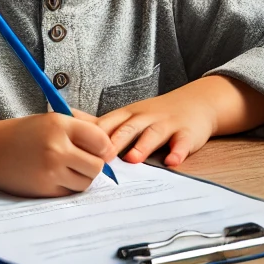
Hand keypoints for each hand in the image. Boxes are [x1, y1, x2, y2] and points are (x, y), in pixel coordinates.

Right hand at [0, 112, 114, 196]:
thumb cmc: (24, 134)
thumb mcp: (51, 119)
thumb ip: (82, 126)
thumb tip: (110, 145)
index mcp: (59, 124)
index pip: (100, 139)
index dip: (103, 147)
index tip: (100, 149)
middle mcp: (56, 147)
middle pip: (96, 166)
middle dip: (94, 165)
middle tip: (83, 159)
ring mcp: (50, 171)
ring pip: (86, 182)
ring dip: (81, 177)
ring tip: (67, 167)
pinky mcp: (45, 190)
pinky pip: (70, 192)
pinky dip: (67, 186)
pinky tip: (54, 175)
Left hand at [95, 76, 263, 167]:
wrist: (195, 103)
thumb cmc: (155, 114)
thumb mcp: (127, 114)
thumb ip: (101, 122)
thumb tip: (67, 120)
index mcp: (128, 115)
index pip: (108, 124)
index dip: (93, 137)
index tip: (79, 150)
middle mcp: (145, 117)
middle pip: (127, 128)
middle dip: (113, 142)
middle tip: (100, 158)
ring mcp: (167, 124)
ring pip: (153, 134)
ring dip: (142, 146)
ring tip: (132, 160)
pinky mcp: (187, 134)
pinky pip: (182, 143)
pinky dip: (178, 152)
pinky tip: (172, 161)